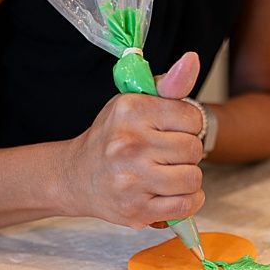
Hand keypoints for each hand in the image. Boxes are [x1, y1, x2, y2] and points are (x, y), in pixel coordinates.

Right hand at [61, 52, 204, 228]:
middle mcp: (128, 144)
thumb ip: (169, 84)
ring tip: (167, 174)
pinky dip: (186, 202)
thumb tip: (192, 59)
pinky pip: (186, 206)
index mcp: (130, 111)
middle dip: (186, 154)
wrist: (75, 177)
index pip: (192, 117)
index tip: (169, 130)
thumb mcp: (136, 102)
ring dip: (187, 180)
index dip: (187, 126)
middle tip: (164, 155)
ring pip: (193, 179)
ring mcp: (131, 180)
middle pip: (194, 149)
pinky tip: (170, 193)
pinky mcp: (135, 209)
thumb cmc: (114, 137)